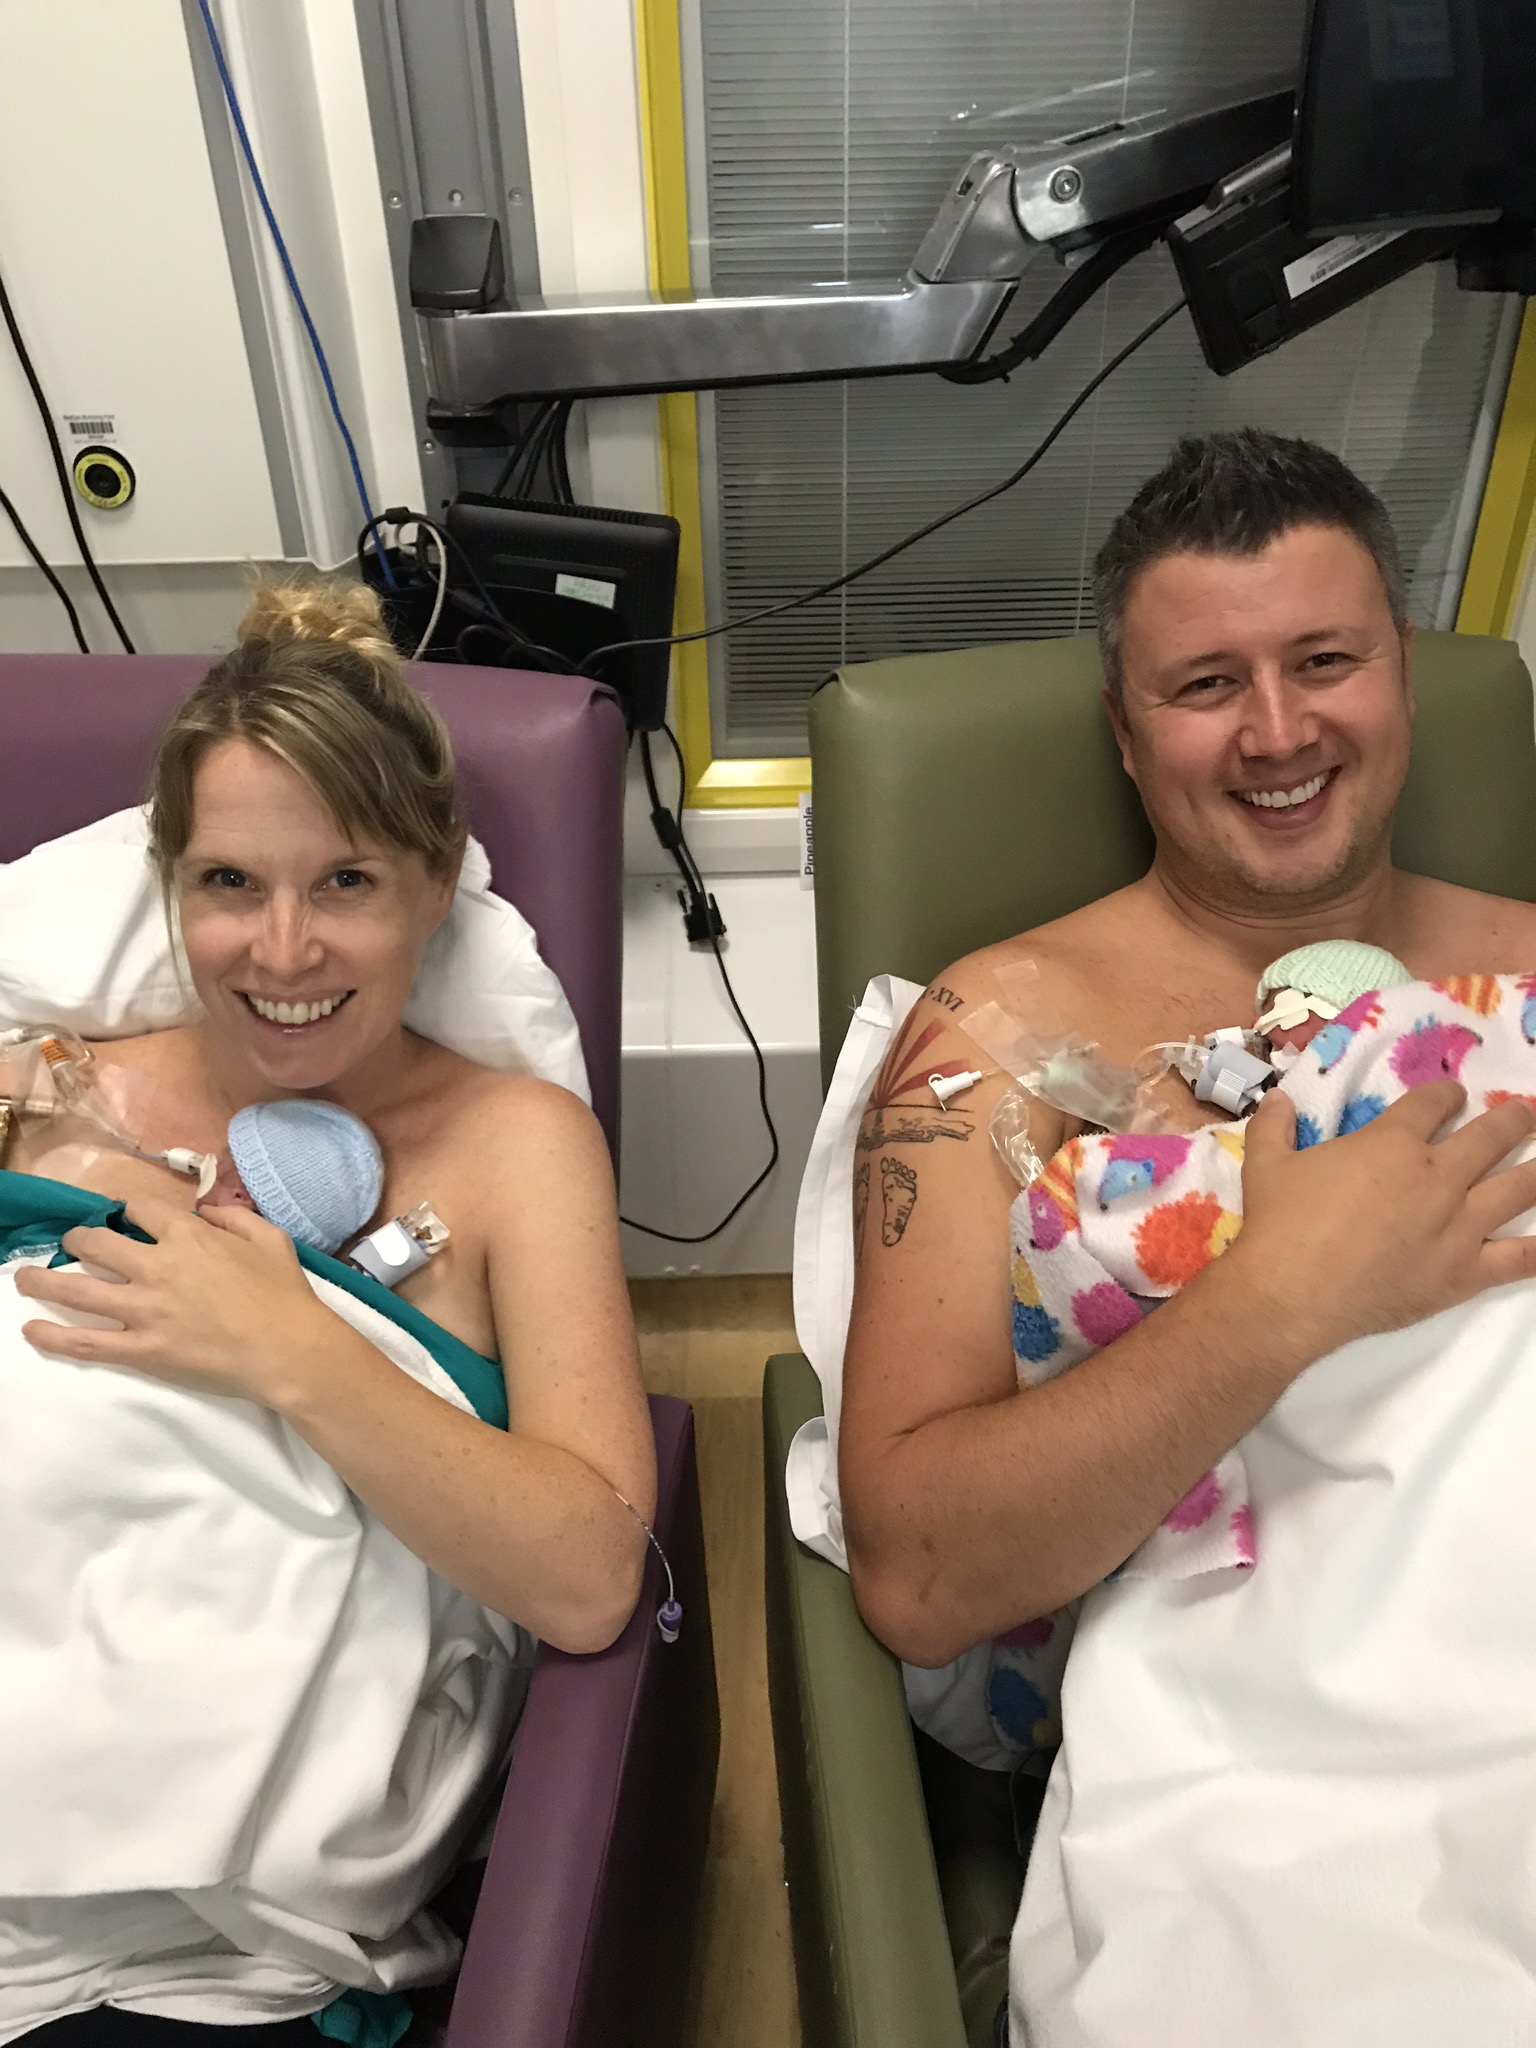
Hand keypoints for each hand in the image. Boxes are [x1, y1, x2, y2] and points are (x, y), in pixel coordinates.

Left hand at [14, 1194, 326, 1404]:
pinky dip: (53, 1337)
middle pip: (96, 1244)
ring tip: (23, 1280)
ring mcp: (144, 1310)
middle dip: (77, 1240)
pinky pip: (87, 1344)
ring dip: (43, 1282)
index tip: (123, 1218)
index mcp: (188, 1236)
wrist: (287, 1349)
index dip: (128, 1210)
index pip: (140, 1209)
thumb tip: (206, 1211)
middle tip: (70, 1245)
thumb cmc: (284, 1294)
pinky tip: (31, 1330)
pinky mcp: (142, 1349)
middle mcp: (157, 1267)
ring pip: (78, 1291)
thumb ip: (234, 1217)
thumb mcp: (270, 1237)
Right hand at [1232, 1081, 1535, 1358]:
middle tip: (1524, 1114)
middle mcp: (1436, 1176)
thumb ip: (1273, 1127)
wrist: (1291, 1292)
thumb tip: (1276, 1099)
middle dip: (1512, 1120)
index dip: (1446, 1095)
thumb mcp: (1266, 1165)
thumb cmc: (1280, 1224)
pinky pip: (1520, 1258)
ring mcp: (1458, 1224)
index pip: (1433, 1104)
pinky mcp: (1465, 1271)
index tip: (1452, 1096)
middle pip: (1491, 1136)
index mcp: (1392, 1143)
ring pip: (1519, 1188)